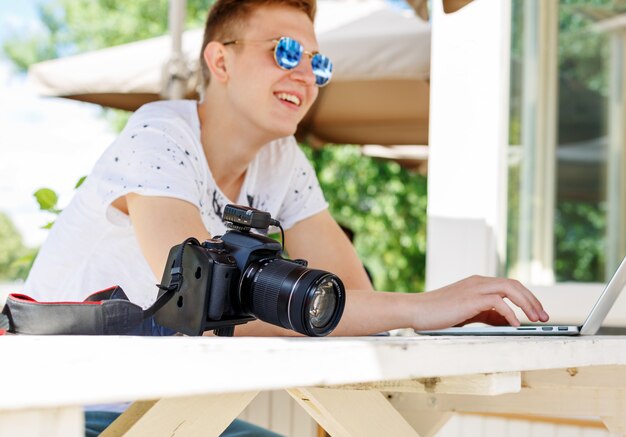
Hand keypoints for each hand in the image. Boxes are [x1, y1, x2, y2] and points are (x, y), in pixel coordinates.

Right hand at [412, 275, 548, 330]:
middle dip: (533, 301)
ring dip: (527, 304)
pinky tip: (515, 325)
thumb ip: (486, 315)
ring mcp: (474, 288)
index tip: (538, 313)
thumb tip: (508, 322)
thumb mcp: (467, 314)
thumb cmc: (437, 314)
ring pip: (510, 289)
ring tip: (535, 320)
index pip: (510, 285)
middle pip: (515, 284)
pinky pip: (498, 301)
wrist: (415, 310)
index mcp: (478, 283)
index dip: (528, 298)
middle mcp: (478, 282)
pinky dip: (510, 313)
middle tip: (544, 317)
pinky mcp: (470, 298)